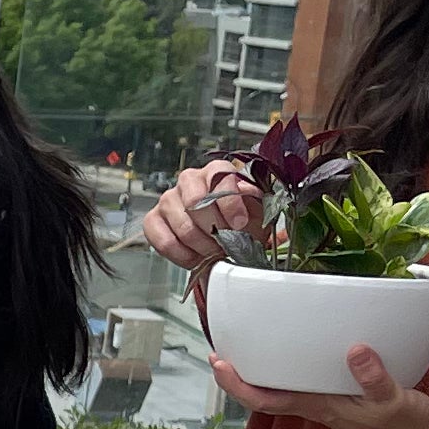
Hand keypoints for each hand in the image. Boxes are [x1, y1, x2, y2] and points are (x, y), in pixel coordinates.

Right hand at [144, 159, 255, 277]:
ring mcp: (168, 199)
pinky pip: (164, 241)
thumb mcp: (257, 211)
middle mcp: (189, 180)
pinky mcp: (153, 220)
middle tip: (226, 245)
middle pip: (196, 202)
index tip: (239, 224)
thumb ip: (262, 206)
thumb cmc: (239, 222)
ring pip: (182, 225)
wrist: (221, 235)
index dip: (230, 204)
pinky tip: (195, 257)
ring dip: (202, 246)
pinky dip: (182, 255)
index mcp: (216, 171)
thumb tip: (274, 213)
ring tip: (213, 253)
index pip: (219, 178)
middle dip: (215, 230)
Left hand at [209, 339, 428, 428]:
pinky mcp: (339, 396)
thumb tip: (356, 351)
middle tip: (220, 348)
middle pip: (265, 393)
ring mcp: (326, 401)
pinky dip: (291, 365)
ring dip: (261, 371)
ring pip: (282, 388)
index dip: (239, 385)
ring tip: (247, 344)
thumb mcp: (394, 402)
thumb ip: (376, 379)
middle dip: (239, 375)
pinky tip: (295, 347)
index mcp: (320, 406)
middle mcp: (316, 404)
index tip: (219, 364)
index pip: (267, 399)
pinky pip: (304, 381)